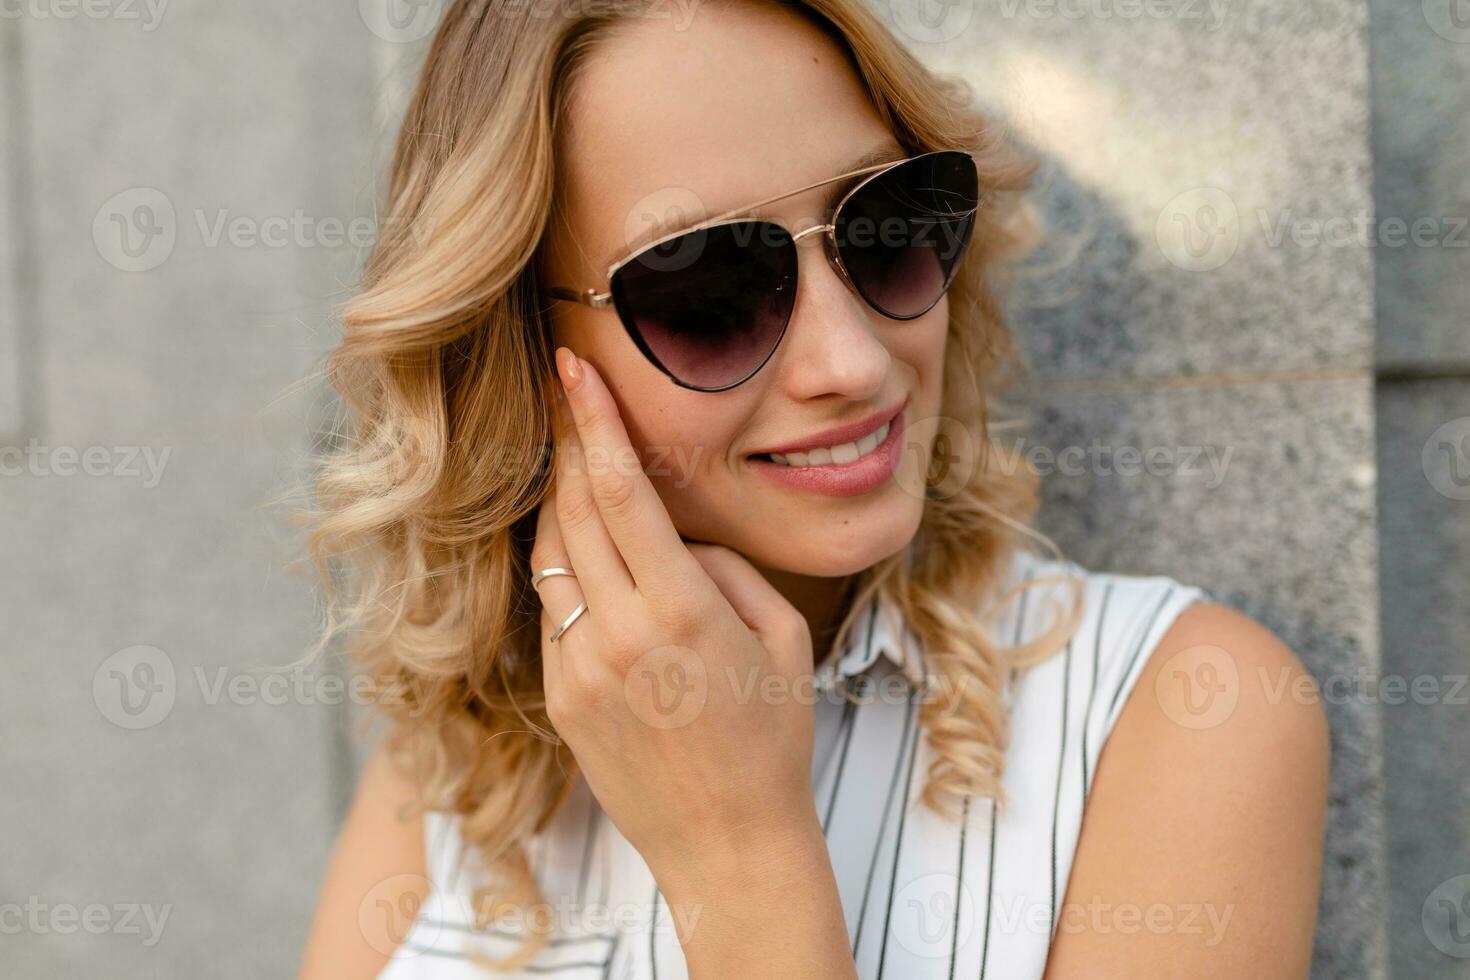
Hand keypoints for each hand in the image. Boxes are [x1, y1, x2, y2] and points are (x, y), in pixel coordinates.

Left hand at [531, 347, 821, 898]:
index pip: (622, 490)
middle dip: (570, 445)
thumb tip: (676, 533)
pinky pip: (552, 612)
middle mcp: (617, 634)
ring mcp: (577, 669)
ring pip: (550, 558)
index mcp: (680, 610)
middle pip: (573, 511)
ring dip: (560, 504)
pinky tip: (588, 559)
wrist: (726, 843)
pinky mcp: (559, 699)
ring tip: (576, 467)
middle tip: (566, 396)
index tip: (572, 370)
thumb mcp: (780, 637)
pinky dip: (566, 572)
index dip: (593, 421)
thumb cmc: (771, 738)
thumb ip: (725, 567)